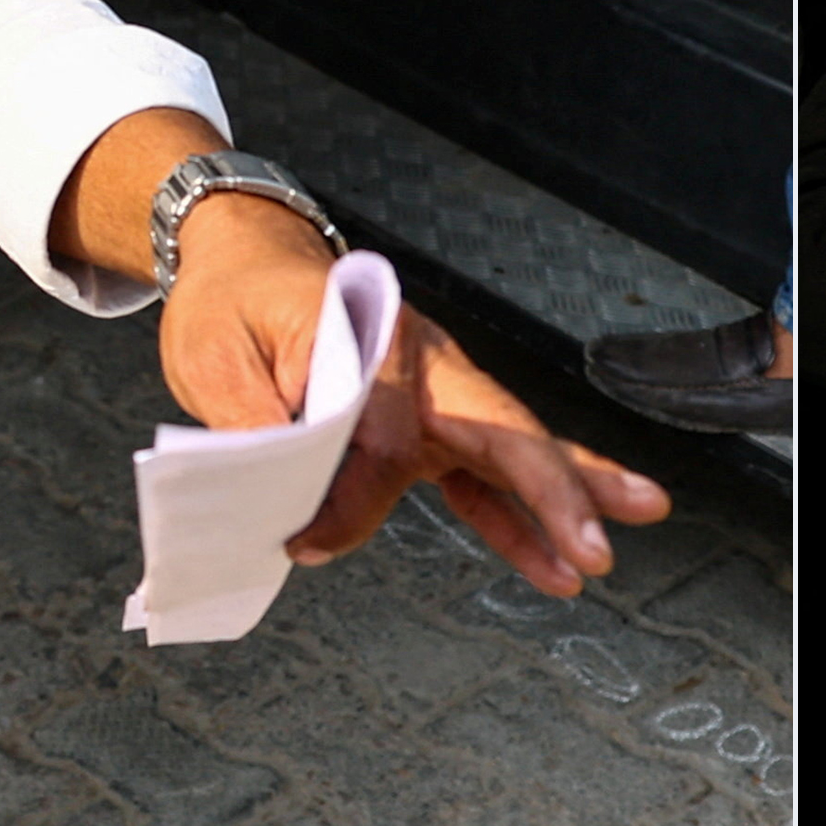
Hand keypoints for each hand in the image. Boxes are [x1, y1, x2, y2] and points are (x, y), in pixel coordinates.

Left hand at [156, 198, 666, 596]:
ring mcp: (435, 394)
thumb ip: (261, 431)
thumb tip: (304, 520)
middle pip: (501, 425)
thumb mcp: (219, 360)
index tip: (305, 537)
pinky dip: (515, 523)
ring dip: (565, 502)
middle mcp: (422, 362)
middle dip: (554, 488)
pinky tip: (553, 566)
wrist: (245, 258)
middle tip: (596, 543)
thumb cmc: (230, 301)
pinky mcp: (428, 424)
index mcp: (374, 331)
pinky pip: (480, 479)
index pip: (391, 429)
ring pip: (512, 450)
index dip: (355, 494)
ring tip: (606, 552)